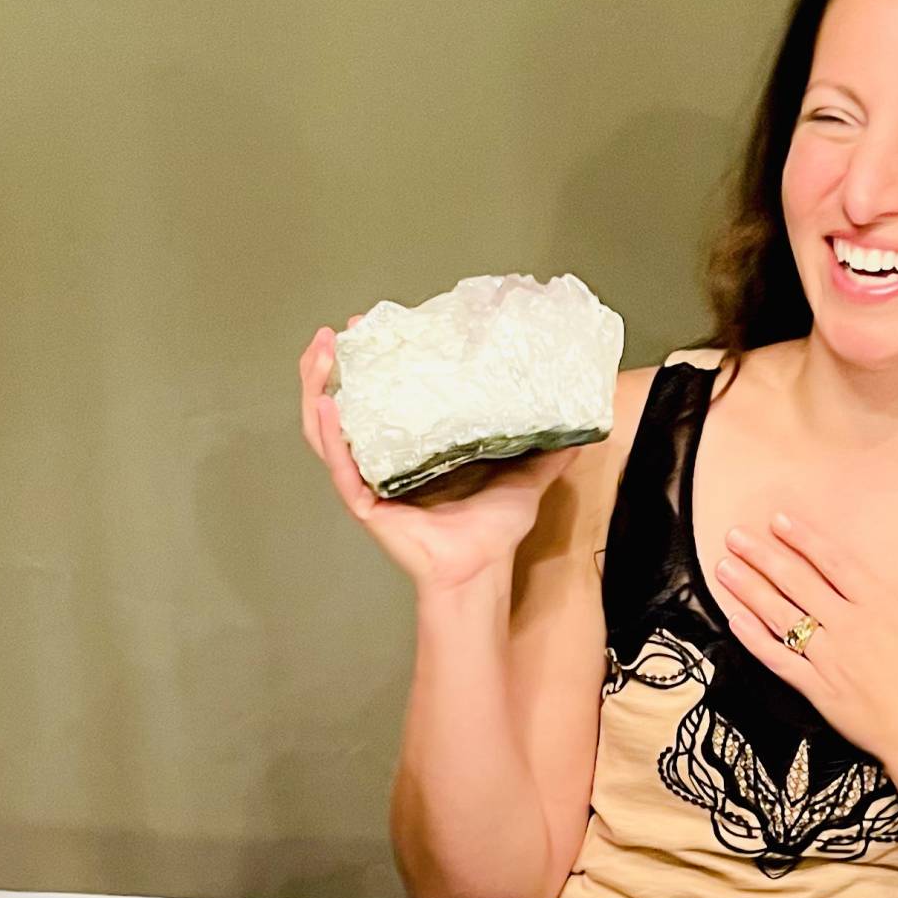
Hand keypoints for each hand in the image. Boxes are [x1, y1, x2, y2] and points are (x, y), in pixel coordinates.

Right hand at [299, 323, 578, 593]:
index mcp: (410, 449)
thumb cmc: (494, 530)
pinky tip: (327, 404)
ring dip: (318, 388)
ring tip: (321, 353)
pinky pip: (341, 466)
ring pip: (328, 431)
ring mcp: (369, 481)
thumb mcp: (527, 476)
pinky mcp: (366, 503)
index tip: (374, 327)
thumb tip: (579, 423)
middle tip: (337, 332)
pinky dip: (331, 436)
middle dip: (333, 365)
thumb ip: (548, 449)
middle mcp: (383, 461)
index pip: (382, 397)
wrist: (483, 570)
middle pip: (343, 406)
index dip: (373, 362)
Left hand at [713, 511, 897, 799]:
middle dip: (763, 557)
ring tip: (724, 568)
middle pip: (798, 584)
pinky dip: (753, 640)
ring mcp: (830, 659)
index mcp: (883, 607)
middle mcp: (850, 627)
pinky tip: (734, 620)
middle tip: (735, 536)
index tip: (778, 521)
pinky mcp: (818, 691)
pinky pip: (779, 660)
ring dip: (750, 590)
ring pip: (781, 617)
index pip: (835, 564)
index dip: (804, 540)